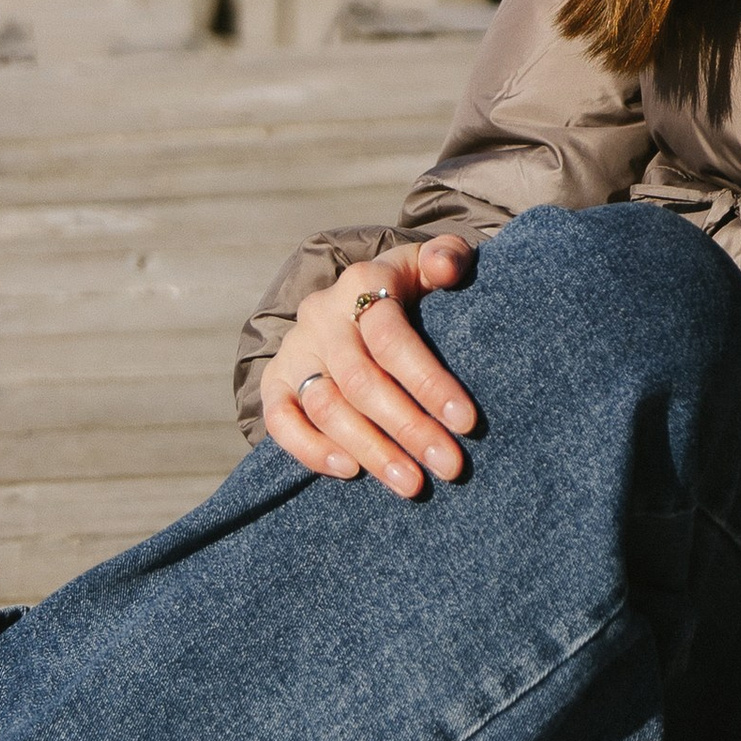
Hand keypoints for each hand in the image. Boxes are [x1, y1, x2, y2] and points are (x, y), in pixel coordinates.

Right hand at [260, 239, 478, 495]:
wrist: (358, 300)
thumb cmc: (410, 288)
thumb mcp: (429, 264)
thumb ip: (447, 257)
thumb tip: (446, 267)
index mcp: (362, 282)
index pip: (391, 337)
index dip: (428, 381)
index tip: (466, 422)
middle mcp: (321, 315)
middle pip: (360, 379)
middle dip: (408, 427)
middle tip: (450, 467)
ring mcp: (295, 350)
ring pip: (325, 406)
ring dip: (370, 450)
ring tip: (412, 483)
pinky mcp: (274, 382)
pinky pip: (280, 421)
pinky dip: (311, 450)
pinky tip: (351, 472)